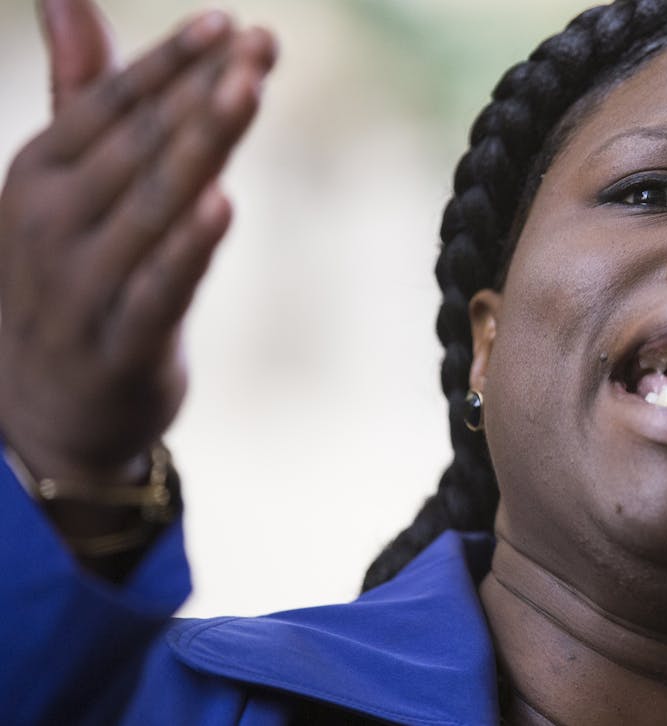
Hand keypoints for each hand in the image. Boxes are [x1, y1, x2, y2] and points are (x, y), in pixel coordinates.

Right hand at [0, 0, 276, 486]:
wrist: (39, 409)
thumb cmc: (70, 274)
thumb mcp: (64, 182)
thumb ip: (80, 91)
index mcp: (39, 172)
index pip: (112, 104)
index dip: (172, 61)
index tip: (231, 22)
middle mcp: (52, 220)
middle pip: (139, 144)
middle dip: (203, 92)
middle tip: (262, 45)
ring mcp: (80, 284)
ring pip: (153, 206)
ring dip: (203, 147)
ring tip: (249, 94)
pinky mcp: (118, 343)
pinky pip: (158, 289)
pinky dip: (188, 249)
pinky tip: (223, 204)